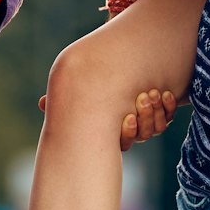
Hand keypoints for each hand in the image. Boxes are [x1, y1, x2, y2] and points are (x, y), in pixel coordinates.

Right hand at [36, 86, 179, 150]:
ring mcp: (147, 122)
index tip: (129, 117)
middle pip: (143, 134)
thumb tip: (40, 103)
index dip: (129, 133)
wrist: (125, 67)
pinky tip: (166, 94)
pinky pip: (168, 117)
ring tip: (154, 93)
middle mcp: (130, 130)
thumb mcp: (80, 88)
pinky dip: (168, 108)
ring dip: (157, 111)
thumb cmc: (95, 82)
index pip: (123, 141)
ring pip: (156, 127)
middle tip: (144, 97)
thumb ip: (64, 95)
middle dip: (146, 117)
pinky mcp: (161, 112)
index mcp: (112, 130)